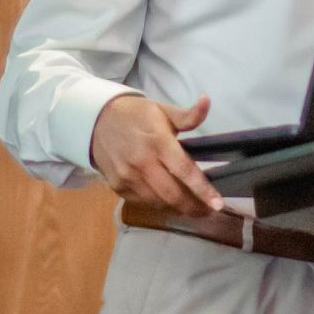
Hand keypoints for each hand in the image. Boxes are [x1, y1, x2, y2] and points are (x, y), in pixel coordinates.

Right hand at [91, 95, 223, 215]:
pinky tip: (170, 201)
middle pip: (172, 194)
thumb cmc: (136, 115)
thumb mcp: (163, 111)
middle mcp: (142, 162)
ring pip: (158, 202)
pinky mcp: (117, 186)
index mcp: (158, 142)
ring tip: (194, 207)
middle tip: (210, 211)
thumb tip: (207, 101)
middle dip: (194, 207)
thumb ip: (188, 115)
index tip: (218, 204)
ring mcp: (127, 176)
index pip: (185, 171)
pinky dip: (159, 204)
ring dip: (178, 208)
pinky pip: (143, 201)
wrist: (96, 120)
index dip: (203, 190)